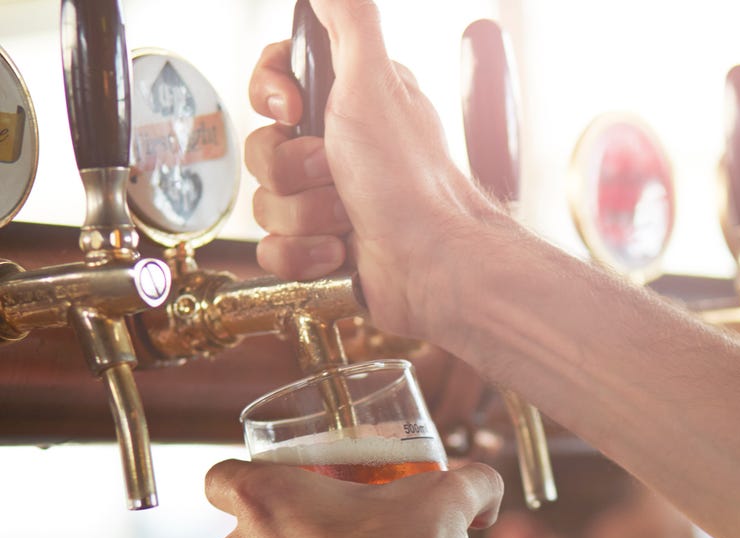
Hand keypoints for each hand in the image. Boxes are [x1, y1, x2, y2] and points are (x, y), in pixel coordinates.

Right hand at [245, 0, 502, 339]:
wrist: (431, 265)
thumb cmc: (408, 179)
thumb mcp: (375, 80)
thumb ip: (348, 18)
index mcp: (348, 105)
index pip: (274, 85)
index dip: (270, 97)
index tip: (292, 110)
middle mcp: (337, 152)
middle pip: (262, 150)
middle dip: (293, 171)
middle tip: (336, 176)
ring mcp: (328, 205)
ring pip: (266, 204)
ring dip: (304, 217)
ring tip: (347, 221)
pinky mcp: (322, 251)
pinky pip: (274, 251)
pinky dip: (302, 255)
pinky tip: (338, 253)